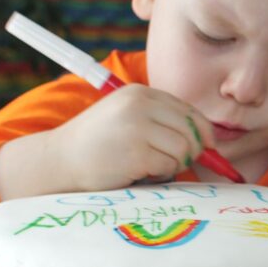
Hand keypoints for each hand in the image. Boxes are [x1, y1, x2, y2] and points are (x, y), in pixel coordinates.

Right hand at [0, 85, 215, 198]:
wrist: (60, 160)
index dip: (203, 130)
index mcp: (140, 93)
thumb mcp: (127, 116)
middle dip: (194, 149)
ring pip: (184, 148)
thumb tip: (208, 139)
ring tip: (156, 166)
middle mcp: (140, 105)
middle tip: (182, 161)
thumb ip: (160, 119)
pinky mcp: (136, 153)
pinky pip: (170, 165)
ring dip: (176, 163)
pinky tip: (143, 172)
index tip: (207, 146)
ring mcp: (137, 128)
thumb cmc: (98, 143)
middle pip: (192, 128)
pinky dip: (162, 173)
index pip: (189, 110)